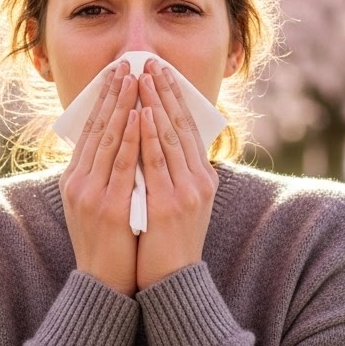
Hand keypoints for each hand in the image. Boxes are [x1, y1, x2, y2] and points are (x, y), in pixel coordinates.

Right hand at [59, 59, 140, 297]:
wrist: (104, 285)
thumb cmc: (109, 244)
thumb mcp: (97, 204)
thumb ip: (104, 174)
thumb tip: (123, 142)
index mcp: (74, 179)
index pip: (89, 130)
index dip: (104, 99)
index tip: (117, 73)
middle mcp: (77, 182)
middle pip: (97, 128)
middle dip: (113, 93)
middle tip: (125, 64)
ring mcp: (90, 193)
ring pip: (108, 139)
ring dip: (123, 105)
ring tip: (134, 78)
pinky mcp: (107, 206)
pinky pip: (122, 164)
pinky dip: (130, 136)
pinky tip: (139, 115)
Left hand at [135, 58, 218, 291]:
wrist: (170, 283)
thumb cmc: (166, 243)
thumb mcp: (176, 203)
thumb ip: (168, 173)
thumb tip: (147, 141)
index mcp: (203, 178)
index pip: (188, 128)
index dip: (175, 97)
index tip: (161, 72)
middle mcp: (200, 181)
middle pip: (181, 125)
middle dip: (165, 91)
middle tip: (151, 62)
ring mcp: (187, 192)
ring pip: (169, 137)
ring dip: (155, 103)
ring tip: (143, 77)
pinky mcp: (170, 205)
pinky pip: (157, 162)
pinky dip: (149, 135)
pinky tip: (141, 113)